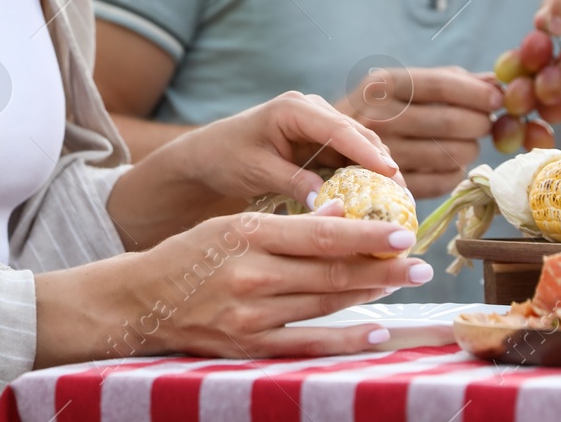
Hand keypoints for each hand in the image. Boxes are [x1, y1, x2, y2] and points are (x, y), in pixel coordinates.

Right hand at [36, 204, 434, 364]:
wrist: (140, 301)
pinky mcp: (249, 347)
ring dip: (370, 296)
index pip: (319, 234)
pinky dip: (344, 339)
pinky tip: (375, 332)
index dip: (366, 236)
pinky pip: (307, 344)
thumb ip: (285, 224)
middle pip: (330, 272)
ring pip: (325, 304)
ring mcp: (250, 316)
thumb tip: (339, 212)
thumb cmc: (189, 255)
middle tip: (420, 263)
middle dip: (381, 268)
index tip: (402, 233)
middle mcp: (251, 275)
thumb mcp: (231, 224)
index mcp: (247, 234)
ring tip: (403, 285)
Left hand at [108, 91, 404, 248]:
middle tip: (404, 198)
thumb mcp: (257, 170)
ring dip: (379, 174)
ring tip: (400, 204)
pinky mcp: (321, 143)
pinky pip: (350, 160)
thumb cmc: (226, 157)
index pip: (337, 129)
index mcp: (293, 109)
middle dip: (383, 165)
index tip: (391, 173)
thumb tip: (328, 204)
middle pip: (357, 136)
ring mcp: (319, 126)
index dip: (367, 152)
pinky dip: (365, 179)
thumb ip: (293, 182)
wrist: (209, 155)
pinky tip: (380, 203)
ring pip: (359, 148)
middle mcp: (311, 111)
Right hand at [334, 66, 501, 198]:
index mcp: (382, 84)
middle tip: (485, 124)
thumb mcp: (404, 85)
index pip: (441, 85)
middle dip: (480, 123)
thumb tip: (496, 81)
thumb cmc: (380, 110)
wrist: (330, 147)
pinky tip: (450, 163)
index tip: (498, 99)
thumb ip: (450, 80)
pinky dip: (456, 172)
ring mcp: (382, 155)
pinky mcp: (391, 186)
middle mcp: (377, 117)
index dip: (476, 93)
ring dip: (470, 149)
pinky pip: (442, 181)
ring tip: (465, 142)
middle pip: (451, 122)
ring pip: (451, 154)